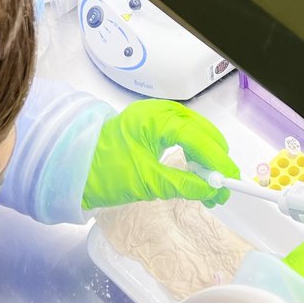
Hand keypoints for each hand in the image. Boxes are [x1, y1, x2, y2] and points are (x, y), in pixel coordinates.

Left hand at [80, 100, 239, 208]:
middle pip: (200, 131)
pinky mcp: (152, 128)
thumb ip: (182, 184)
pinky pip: (182, 136)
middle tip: (225, 186)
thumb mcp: (146, 182)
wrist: (72, 168)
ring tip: (212, 185)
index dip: (217, 159)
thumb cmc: (103, 172)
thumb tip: (211, 190)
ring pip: (194, 133)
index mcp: (155, 120)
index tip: (230, 179)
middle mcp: (159, 112)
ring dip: (206, 158)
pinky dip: (193, 153)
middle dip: (215, 159)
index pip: (197, 137)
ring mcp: (155, 118)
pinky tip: (197, 171)